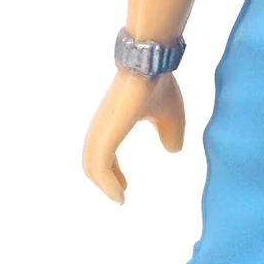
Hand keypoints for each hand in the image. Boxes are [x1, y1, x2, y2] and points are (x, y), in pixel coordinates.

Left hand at [82, 69, 185, 203]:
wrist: (150, 64)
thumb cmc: (159, 85)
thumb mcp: (170, 117)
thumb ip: (170, 134)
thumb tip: (173, 150)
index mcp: (113, 122)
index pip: (103, 152)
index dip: (111, 172)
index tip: (122, 188)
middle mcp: (101, 126)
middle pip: (91, 161)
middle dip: (104, 182)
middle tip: (119, 197)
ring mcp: (101, 129)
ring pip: (91, 165)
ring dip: (104, 186)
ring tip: (118, 198)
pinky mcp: (105, 133)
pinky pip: (99, 165)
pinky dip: (106, 184)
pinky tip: (118, 194)